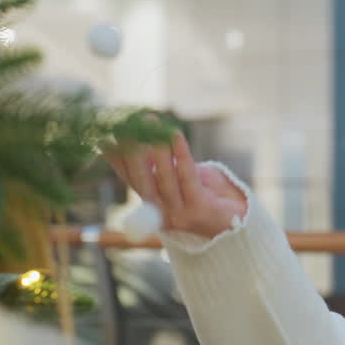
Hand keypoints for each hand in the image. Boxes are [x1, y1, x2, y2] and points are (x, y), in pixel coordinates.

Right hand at [103, 131, 248, 239]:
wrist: (237, 220)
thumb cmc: (205, 192)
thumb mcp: (177, 175)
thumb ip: (158, 162)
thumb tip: (137, 133)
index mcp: (150, 203)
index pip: (128, 177)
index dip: (116, 157)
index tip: (106, 133)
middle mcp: (160, 212)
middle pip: (142, 180)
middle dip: (133, 150)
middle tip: (129, 125)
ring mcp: (179, 214)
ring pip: (165, 179)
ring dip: (158, 149)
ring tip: (154, 124)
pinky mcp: (199, 209)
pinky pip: (188, 177)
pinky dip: (181, 155)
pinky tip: (176, 135)